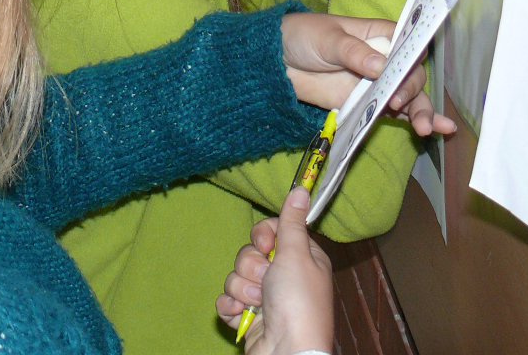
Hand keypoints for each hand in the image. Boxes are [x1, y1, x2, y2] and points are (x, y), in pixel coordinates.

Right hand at [216, 188, 333, 354]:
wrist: (286, 351)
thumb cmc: (297, 301)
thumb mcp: (296, 254)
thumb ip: (292, 222)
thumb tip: (301, 189)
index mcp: (300, 258)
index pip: (271, 230)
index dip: (263, 236)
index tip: (266, 244)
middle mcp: (282, 276)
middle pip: (249, 252)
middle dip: (251, 267)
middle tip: (266, 280)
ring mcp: (264, 297)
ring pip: (235, 275)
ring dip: (243, 290)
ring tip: (258, 304)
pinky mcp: (247, 316)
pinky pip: (226, 299)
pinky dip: (232, 308)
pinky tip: (242, 316)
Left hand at [279, 13, 457, 137]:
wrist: (276, 61)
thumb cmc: (304, 37)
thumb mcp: (327, 39)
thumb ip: (352, 52)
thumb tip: (381, 67)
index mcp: (380, 35)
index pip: (408, 45)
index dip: (411, 59)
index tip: (404, 74)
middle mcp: (385, 59)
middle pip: (411, 74)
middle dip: (412, 90)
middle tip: (397, 102)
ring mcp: (377, 84)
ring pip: (409, 97)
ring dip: (421, 111)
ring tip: (426, 128)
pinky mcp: (367, 104)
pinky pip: (394, 113)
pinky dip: (413, 120)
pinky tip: (436, 131)